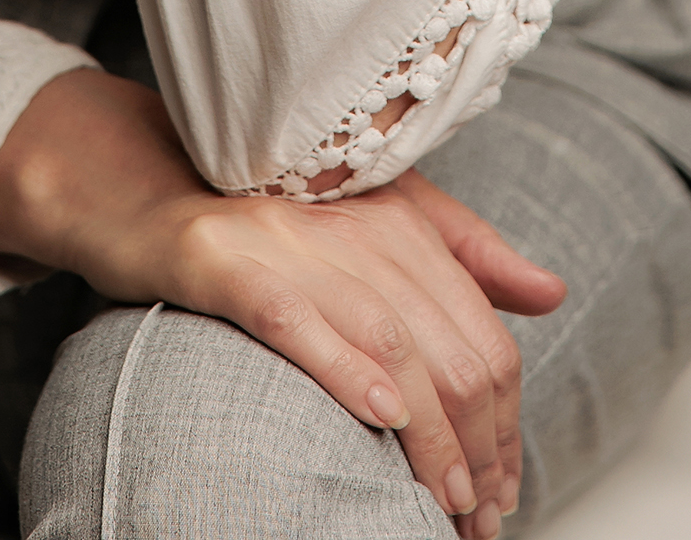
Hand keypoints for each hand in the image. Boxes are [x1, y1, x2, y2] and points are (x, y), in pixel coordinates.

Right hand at [0, 68, 565, 537]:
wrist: (138, 184)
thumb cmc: (261, 216)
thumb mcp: (374, 219)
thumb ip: (462, 252)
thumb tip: (552, 293)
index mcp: (398, 214)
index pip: (482, 331)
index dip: (506, 419)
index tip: (507, 483)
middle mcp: (351, 222)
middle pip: (447, 345)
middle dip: (478, 446)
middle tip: (482, 515)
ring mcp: (285, 240)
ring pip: (388, 340)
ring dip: (429, 436)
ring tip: (448, 501)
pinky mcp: (220, 258)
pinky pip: (293, 316)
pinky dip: (343, 366)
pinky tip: (380, 414)